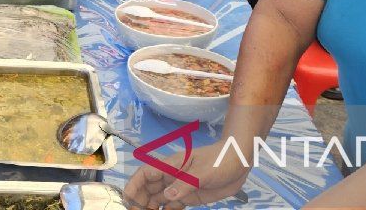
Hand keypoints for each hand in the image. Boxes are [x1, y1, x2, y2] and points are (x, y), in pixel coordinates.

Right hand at [123, 140, 249, 209]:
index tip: (127, 199)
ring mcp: (180, 187)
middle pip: (148, 188)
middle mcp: (171, 176)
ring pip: (158, 198)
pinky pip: (172, 205)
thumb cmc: (219, 160)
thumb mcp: (202, 172)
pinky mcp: (189, 196)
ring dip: (150, 207)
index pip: (146, 174)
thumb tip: (167, 197)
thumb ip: (185, 184)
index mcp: (171, 166)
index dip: (134, 185)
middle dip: (139, 200)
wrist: (238, 162)